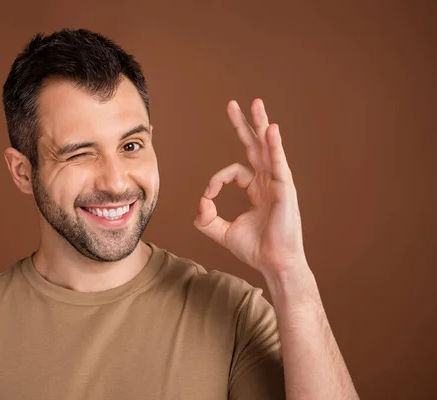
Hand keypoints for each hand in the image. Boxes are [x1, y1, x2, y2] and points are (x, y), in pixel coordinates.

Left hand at [194, 99, 307, 275]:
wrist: (273, 264)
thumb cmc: (255, 249)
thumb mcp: (222, 232)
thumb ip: (206, 218)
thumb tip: (200, 201)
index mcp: (257, 189)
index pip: (233, 172)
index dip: (216, 180)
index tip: (208, 196)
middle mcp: (268, 182)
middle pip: (255, 146)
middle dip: (244, 125)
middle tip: (234, 104)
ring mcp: (278, 183)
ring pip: (268, 148)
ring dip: (261, 124)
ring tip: (256, 103)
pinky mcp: (285, 189)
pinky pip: (279, 162)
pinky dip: (275, 145)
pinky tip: (270, 129)